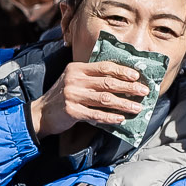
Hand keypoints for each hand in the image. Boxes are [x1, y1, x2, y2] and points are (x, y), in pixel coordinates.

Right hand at [27, 56, 147, 135]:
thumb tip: (122, 81)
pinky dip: (110, 117)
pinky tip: (120, 119)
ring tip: (137, 107)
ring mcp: (72, 95)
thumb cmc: (62, 96)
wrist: (41, 113)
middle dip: (129, 87)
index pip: (105, 67)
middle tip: (144, 92)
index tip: (137, 77)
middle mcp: (74, 80)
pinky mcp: (71, 111)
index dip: (123, 71)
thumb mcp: (74, 80)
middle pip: (108, 82)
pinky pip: (96, 114)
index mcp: (77, 69)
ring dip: (124, 104)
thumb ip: (92, 77)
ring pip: (105, 99)